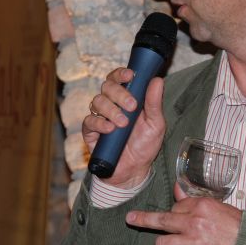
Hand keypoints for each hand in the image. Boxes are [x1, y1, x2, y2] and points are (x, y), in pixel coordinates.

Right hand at [83, 68, 165, 187]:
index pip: (118, 78)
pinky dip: (100, 123)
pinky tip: (110, 129)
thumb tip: (156, 80)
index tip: (130, 75)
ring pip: (97, 101)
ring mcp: (100, 117)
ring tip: (123, 124)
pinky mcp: (91, 132)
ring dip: (111, 110)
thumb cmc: (145, 145)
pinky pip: (89, 121)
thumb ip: (154, 103)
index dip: (121, 73)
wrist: (134, 170)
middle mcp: (111, 104)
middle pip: (107, 86)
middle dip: (119, 94)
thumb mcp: (156, 124)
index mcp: (127, 98)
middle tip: (132, 107)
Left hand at [127, 183, 242, 244]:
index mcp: (201, 206)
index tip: (175, 217)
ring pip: (162, 244)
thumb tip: (177, 189)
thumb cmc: (240, 229)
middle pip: (161, 221)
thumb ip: (195, 200)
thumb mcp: (220, 208)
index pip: (176, 206)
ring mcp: (192, 244)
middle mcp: (193, 223)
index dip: (175, 212)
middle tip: (131, 219)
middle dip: (143, 219)